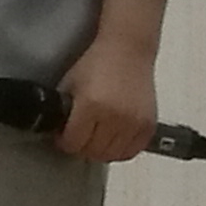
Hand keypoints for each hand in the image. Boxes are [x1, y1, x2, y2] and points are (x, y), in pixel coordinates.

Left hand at [49, 32, 159, 163]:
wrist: (127, 49)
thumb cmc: (97, 62)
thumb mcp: (71, 83)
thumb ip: (65, 109)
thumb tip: (58, 130)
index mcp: (92, 105)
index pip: (73, 142)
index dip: (64, 141)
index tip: (63, 137)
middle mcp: (115, 117)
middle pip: (93, 152)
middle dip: (81, 147)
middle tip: (78, 137)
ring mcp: (134, 123)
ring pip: (112, 155)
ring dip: (100, 150)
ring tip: (95, 138)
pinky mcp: (148, 125)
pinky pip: (132, 151)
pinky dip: (120, 150)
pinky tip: (113, 139)